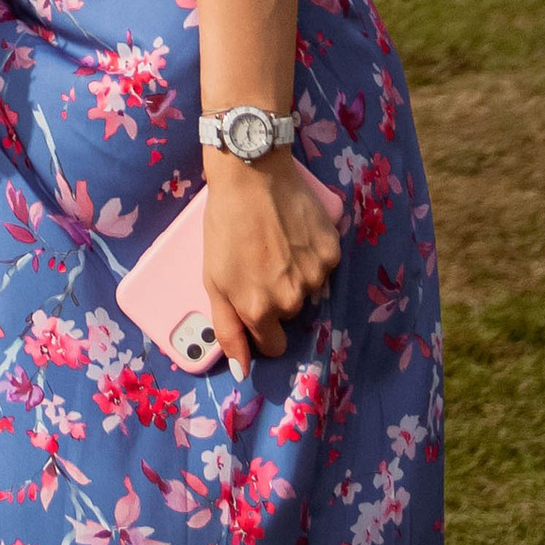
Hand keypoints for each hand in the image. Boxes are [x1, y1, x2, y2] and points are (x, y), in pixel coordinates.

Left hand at [200, 150, 341, 375]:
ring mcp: (315, 276)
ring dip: (295, 273)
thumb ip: (227, 330)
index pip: (274, 346)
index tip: (256, 301)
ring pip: (309, 290)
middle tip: (260, 260)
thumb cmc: (225, 223)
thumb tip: (241, 373)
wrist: (251, 171)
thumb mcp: (212, 278)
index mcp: (259, 310)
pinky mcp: (331, 251)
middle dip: (276, 295)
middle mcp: (291, 299)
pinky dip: (311, 253)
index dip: (262, 326)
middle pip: (290, 315)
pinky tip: (294, 230)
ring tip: (276, 241)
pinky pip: (323, 266)